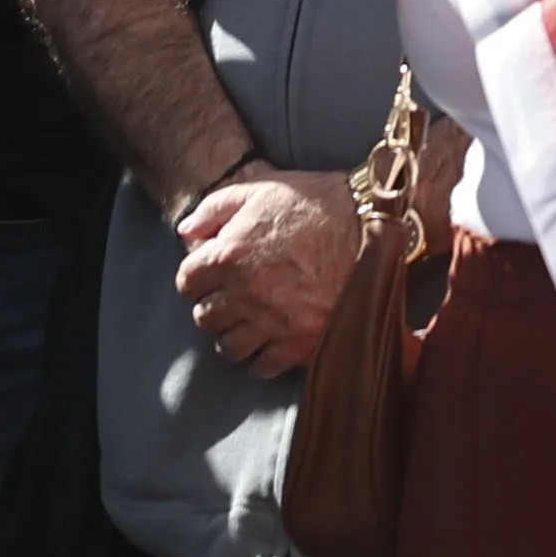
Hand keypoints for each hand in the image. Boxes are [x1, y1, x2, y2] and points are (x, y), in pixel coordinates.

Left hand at [173, 166, 359, 376]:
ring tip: (246, 322)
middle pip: (204, 318)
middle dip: (212, 305)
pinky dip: (260, 357)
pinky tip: (268, 340)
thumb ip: (213, 209)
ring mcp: (273, 322)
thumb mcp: (259, 190)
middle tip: (230, 297)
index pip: (187, 282)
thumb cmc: (313, 203)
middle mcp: (246, 293)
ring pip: (228, 347)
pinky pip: (263, 366)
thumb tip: (185, 233)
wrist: (370, 225)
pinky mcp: (300, 342)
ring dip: (232, 335)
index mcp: (230, 254)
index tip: (209, 275)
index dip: (196, 276)